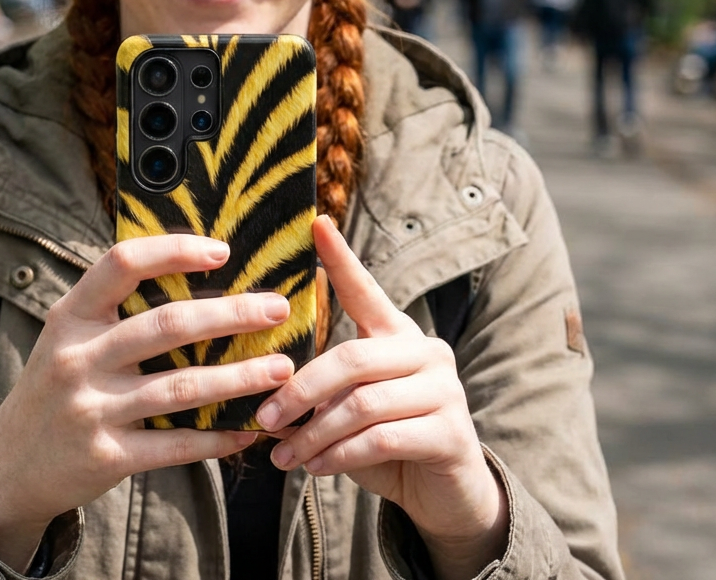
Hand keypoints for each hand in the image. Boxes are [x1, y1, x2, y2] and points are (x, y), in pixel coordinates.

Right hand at [0, 235, 294, 571]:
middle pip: (166, 326)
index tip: (223, 250)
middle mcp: (78, 358)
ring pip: (181, 387)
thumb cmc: (57, 382)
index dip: (174, 251)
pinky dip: (217, 436)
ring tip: (282, 369)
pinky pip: (175, 445)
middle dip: (230, 315)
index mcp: (71, 315)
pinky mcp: (107, 457)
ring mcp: (91, 409)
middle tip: (277, 308)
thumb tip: (195, 269)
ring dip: (239, 377)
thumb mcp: (69, 334)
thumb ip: (116, 307)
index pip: (123, 264)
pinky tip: (250, 428)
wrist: (8, 464)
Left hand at [256, 217, 507, 579]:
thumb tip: (263, 387)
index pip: (365, 289)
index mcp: (396, 334)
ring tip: (284, 455)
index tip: (317, 222)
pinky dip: (340, 456)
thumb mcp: (350, 406)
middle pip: (351, 357)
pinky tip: (316, 469)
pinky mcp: (452, 433)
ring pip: (363, 404)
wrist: (444, 494)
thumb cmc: (387, 440)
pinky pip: (382, 439)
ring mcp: (445, 390)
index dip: (341, 257)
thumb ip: (321, 389)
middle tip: (264, 416)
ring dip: (314, 434)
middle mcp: (425, 351)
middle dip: (299, 389)